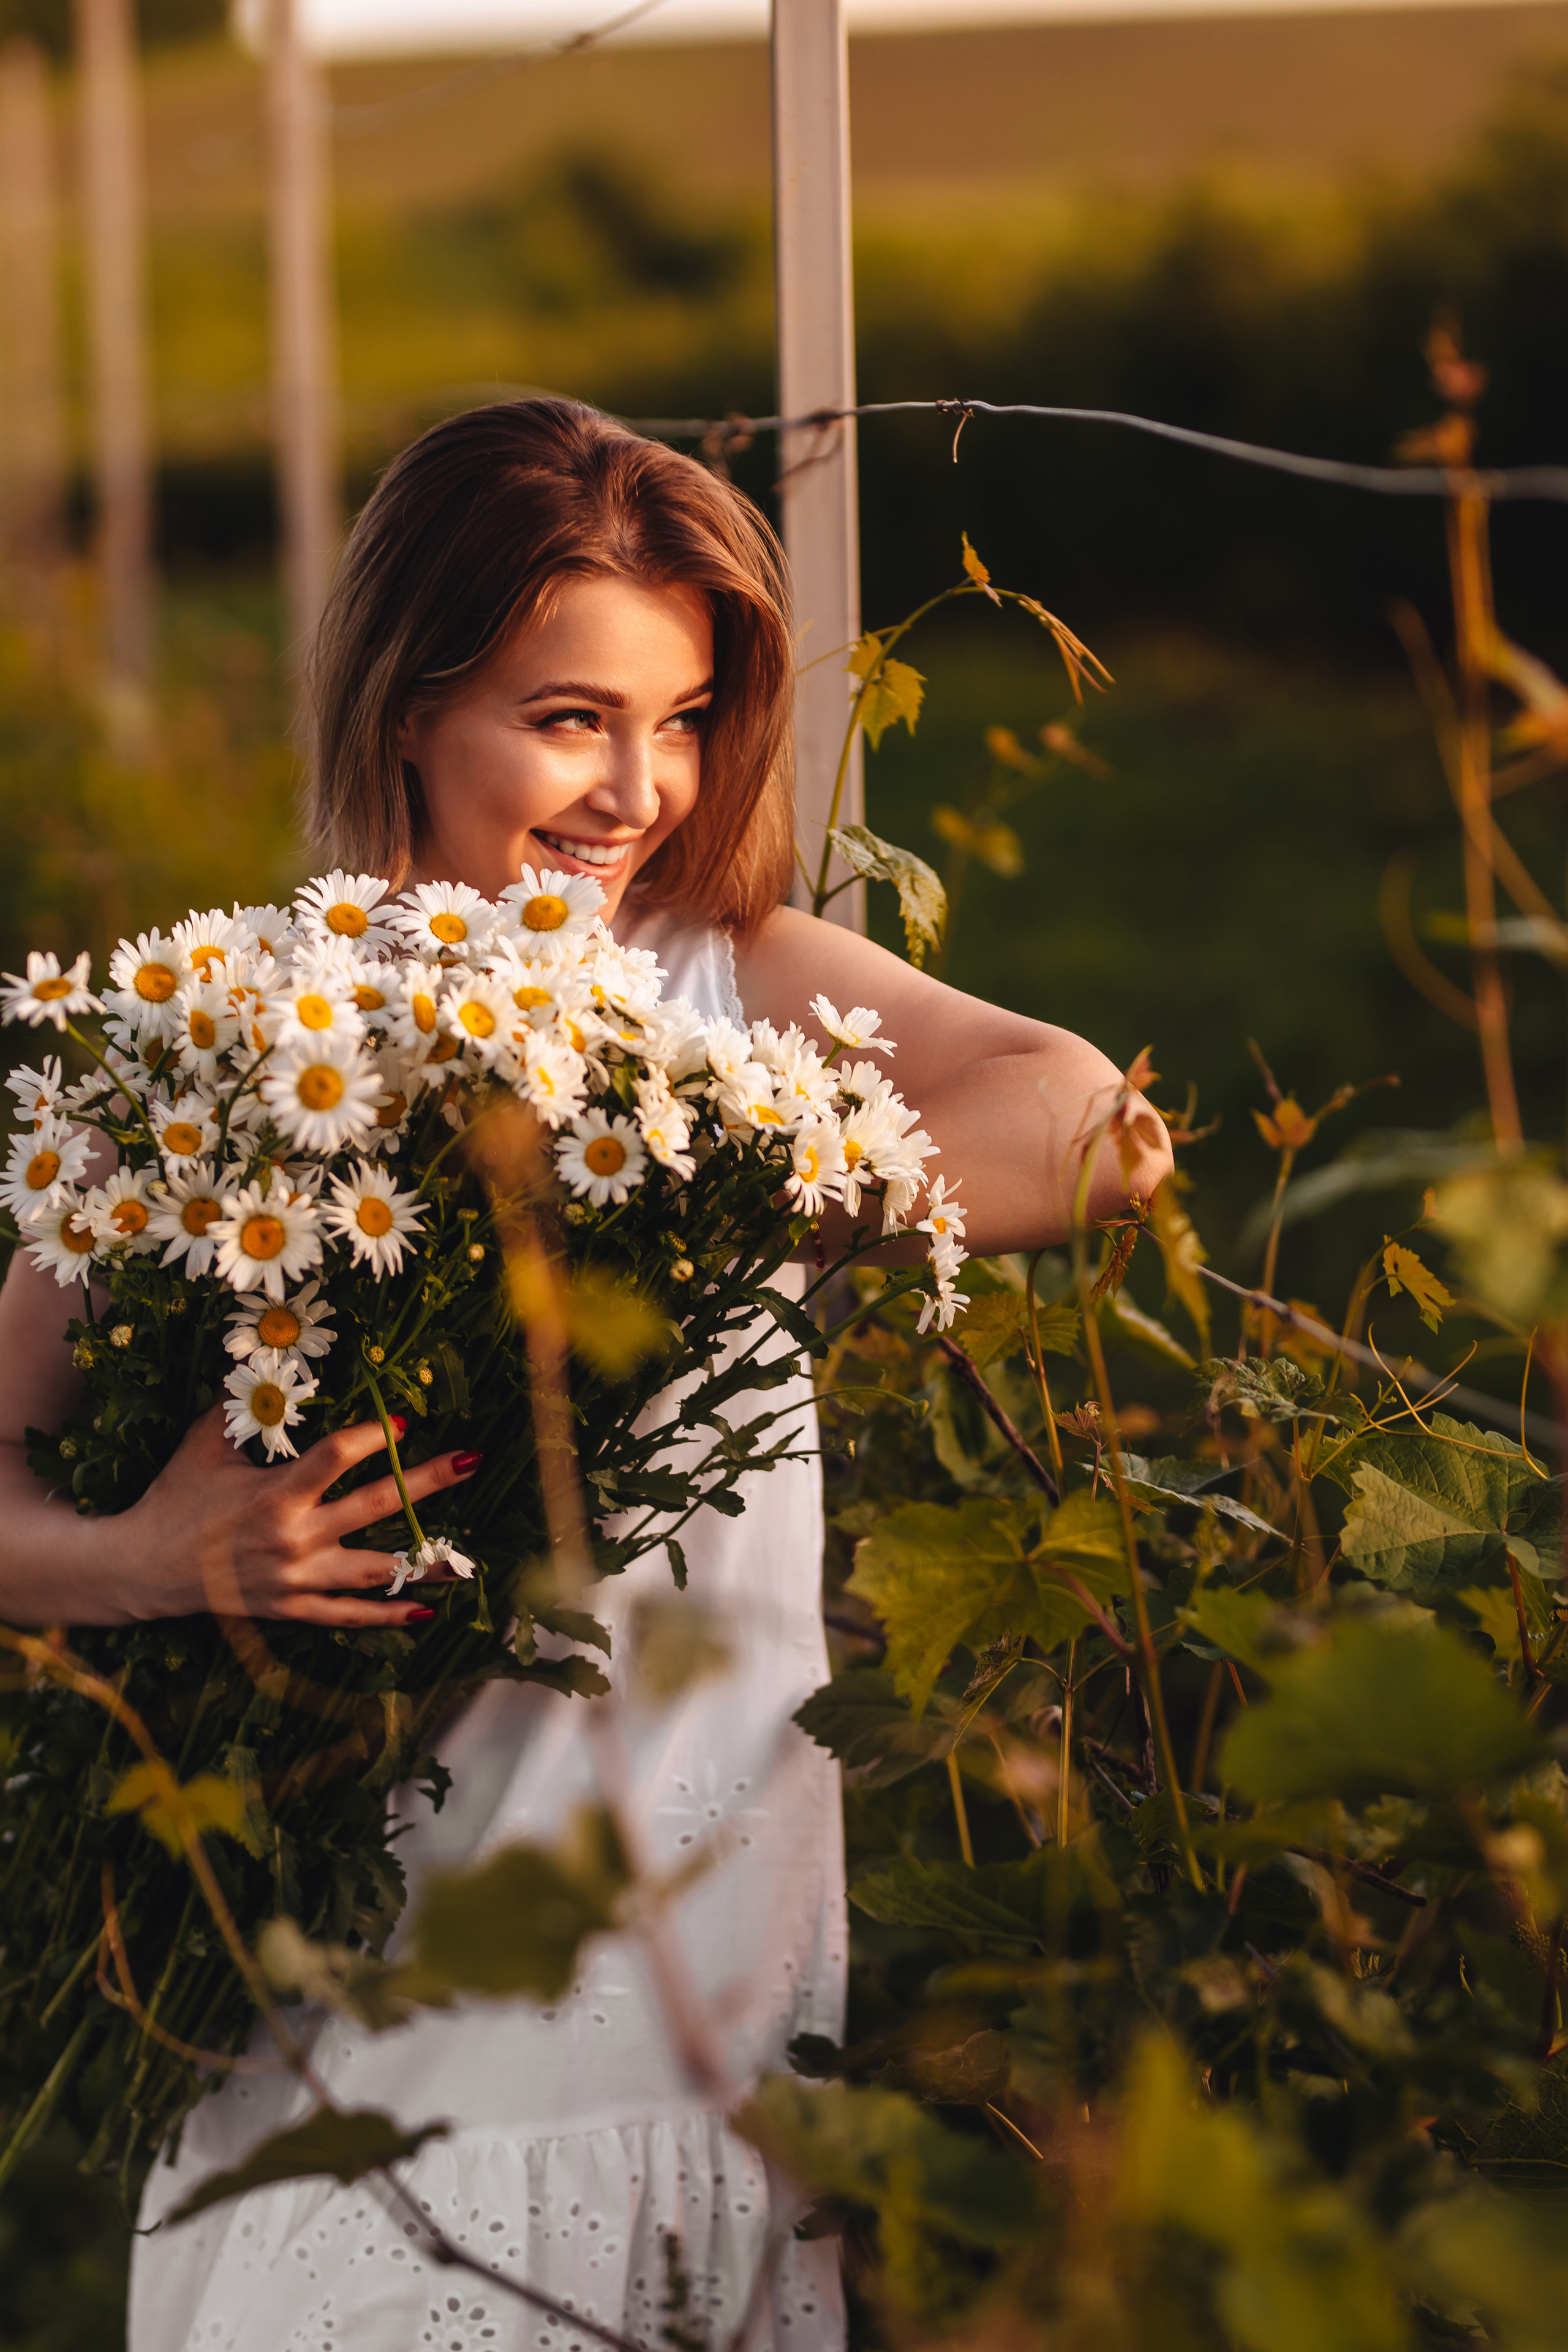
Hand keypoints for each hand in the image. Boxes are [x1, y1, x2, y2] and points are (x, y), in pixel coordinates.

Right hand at [112, 1406, 480, 1628]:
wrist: (143, 1568)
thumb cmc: (176, 1498)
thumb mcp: (203, 1446)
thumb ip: (243, 1412)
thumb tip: (272, 1373)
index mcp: (274, 1495)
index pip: (336, 1458)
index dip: (372, 1437)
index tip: (402, 1419)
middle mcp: (294, 1538)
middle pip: (376, 1506)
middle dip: (427, 1481)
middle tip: (470, 1461)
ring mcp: (297, 1579)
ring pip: (376, 1570)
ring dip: (425, 1562)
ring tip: (467, 1558)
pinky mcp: (293, 1609)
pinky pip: (350, 1615)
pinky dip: (388, 1615)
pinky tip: (426, 1610)